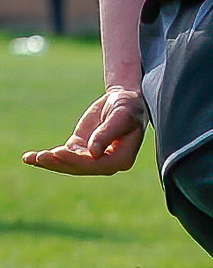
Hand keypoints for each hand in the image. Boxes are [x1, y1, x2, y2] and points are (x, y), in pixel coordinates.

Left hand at [22, 86, 147, 175]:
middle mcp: (107, 163)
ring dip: (50, 162)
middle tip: (41, 156)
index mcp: (122, 159)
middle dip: (60, 162)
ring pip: (68, 164)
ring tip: (32, 158)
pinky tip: (28, 158)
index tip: (59, 151)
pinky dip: (46, 158)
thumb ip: (108, 133)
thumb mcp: (121, 116)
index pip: (97, 165)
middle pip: (80, 167)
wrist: (123, 101)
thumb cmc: (128, 107)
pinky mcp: (79, 149)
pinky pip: (61, 156)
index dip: (77, 160)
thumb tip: (93, 153)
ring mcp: (92, 158)